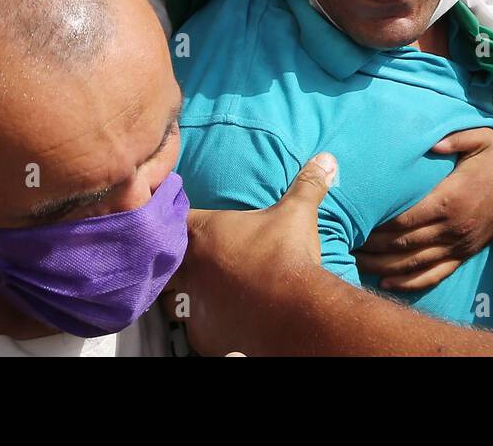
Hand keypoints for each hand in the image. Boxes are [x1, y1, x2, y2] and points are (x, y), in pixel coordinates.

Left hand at [166, 154, 336, 355]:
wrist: (292, 311)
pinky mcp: (203, 334)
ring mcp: (193, 304)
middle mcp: (191, 267)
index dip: (176, 217)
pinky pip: (192, 327)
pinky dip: (200, 322)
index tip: (180, 217)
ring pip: (170, 297)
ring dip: (179, 292)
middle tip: (189, 256)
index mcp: (205, 233)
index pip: (174, 218)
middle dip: (174, 258)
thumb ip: (308, 184)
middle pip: (165, 260)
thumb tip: (327, 158)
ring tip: (196, 289)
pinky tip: (215, 318)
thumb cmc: (287, 255)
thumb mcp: (298, 213)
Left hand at [354, 128, 492, 290]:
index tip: (352, 222)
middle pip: (402, 245)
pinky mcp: (465, 254)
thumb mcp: (478, 138)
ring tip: (353, 263)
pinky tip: (385, 283)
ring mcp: (459, 244)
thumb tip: (427, 146)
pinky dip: (408, 283)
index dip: (376, 225)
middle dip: (370, 247)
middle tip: (340, 243)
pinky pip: (434, 274)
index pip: (404, 219)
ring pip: (413, 264)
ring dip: (382, 267)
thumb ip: (451, 140)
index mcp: (449, 199)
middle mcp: (452, 227)